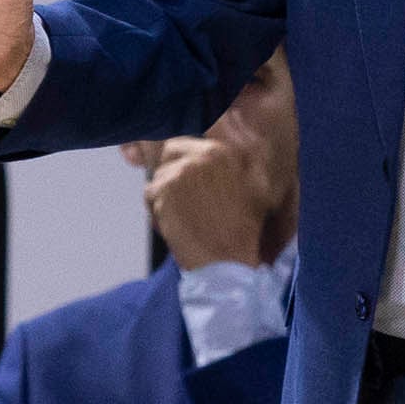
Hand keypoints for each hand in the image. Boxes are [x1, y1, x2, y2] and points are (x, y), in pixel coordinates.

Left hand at [140, 133, 273, 269]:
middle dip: (171, 176)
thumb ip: (237, 164)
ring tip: (185, 218)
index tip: (187, 184)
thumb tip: (216, 148)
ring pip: (158, 177)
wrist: (227, 260)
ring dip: (164, 197)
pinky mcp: (166, 190)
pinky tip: (176, 225)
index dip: (182, 164)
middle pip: (169, 155)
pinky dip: (157, 212)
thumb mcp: (254, 189)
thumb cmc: (240, 231)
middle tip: (185, 202)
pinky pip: (150, 195)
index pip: (186, 144)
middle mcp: (204, 155)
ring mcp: (183, 171)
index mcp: (225, 152)